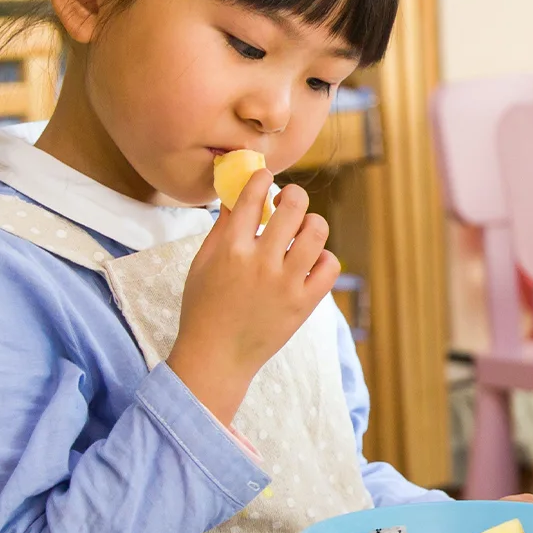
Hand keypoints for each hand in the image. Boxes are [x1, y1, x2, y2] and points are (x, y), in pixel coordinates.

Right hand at [168, 171, 338, 424]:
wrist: (217, 356)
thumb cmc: (204, 307)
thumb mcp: (202, 263)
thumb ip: (222, 228)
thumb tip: (237, 194)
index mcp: (230, 249)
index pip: (251, 198)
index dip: (261, 178)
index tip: (265, 176)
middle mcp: (261, 263)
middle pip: (292, 208)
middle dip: (294, 195)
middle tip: (290, 200)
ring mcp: (286, 284)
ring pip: (316, 233)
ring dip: (313, 223)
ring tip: (304, 229)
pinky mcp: (304, 304)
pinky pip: (330, 267)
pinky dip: (325, 257)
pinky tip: (312, 260)